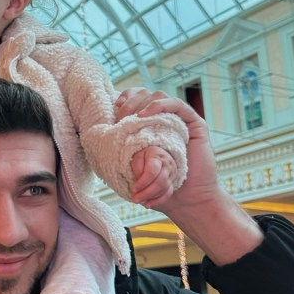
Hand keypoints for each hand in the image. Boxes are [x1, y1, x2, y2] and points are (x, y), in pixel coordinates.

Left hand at [115, 88, 216, 213]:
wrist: (185, 199)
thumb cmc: (158, 184)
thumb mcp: (134, 164)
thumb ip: (122, 148)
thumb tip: (98, 135)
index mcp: (152, 123)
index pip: (137, 98)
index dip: (126, 97)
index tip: (114, 108)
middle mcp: (166, 118)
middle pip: (146, 94)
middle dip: (130, 101)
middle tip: (121, 118)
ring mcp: (181, 120)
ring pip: (160, 95)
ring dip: (142, 102)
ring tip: (131, 118)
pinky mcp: (195, 124)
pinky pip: (178, 105)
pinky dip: (160, 105)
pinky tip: (145, 114)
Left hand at [129, 145, 176, 208]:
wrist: (157, 155)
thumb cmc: (144, 156)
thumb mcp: (137, 156)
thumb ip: (138, 167)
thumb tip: (139, 179)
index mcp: (157, 156)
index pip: (152, 171)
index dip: (143, 182)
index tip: (133, 189)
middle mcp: (167, 165)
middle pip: (159, 182)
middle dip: (146, 193)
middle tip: (135, 199)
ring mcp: (171, 174)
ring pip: (164, 189)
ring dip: (151, 198)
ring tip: (138, 201)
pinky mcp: (172, 183)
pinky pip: (168, 194)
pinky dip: (158, 201)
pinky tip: (148, 205)